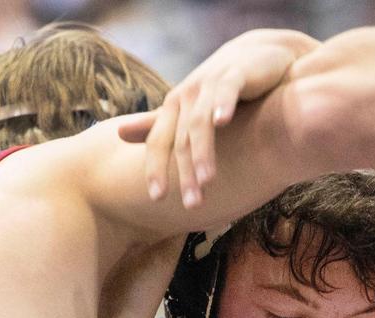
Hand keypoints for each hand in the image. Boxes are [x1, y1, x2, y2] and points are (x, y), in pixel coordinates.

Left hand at [118, 29, 318, 206]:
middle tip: (193, 205)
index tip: (157, 199)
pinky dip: (222, 104)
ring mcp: (210, 83)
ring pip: (201, 121)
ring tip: (207, 180)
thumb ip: (157, 124)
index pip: (159, 142)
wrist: (256, 56)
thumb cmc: (219, 88)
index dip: (156, 170)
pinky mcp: (236, 73)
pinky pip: (227, 90)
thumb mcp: (187, 108)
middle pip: (181, 140)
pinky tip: (221, 121)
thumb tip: (118, 133)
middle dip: (185, 174)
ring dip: (203, 152)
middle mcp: (187, 95)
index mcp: (173, 107)